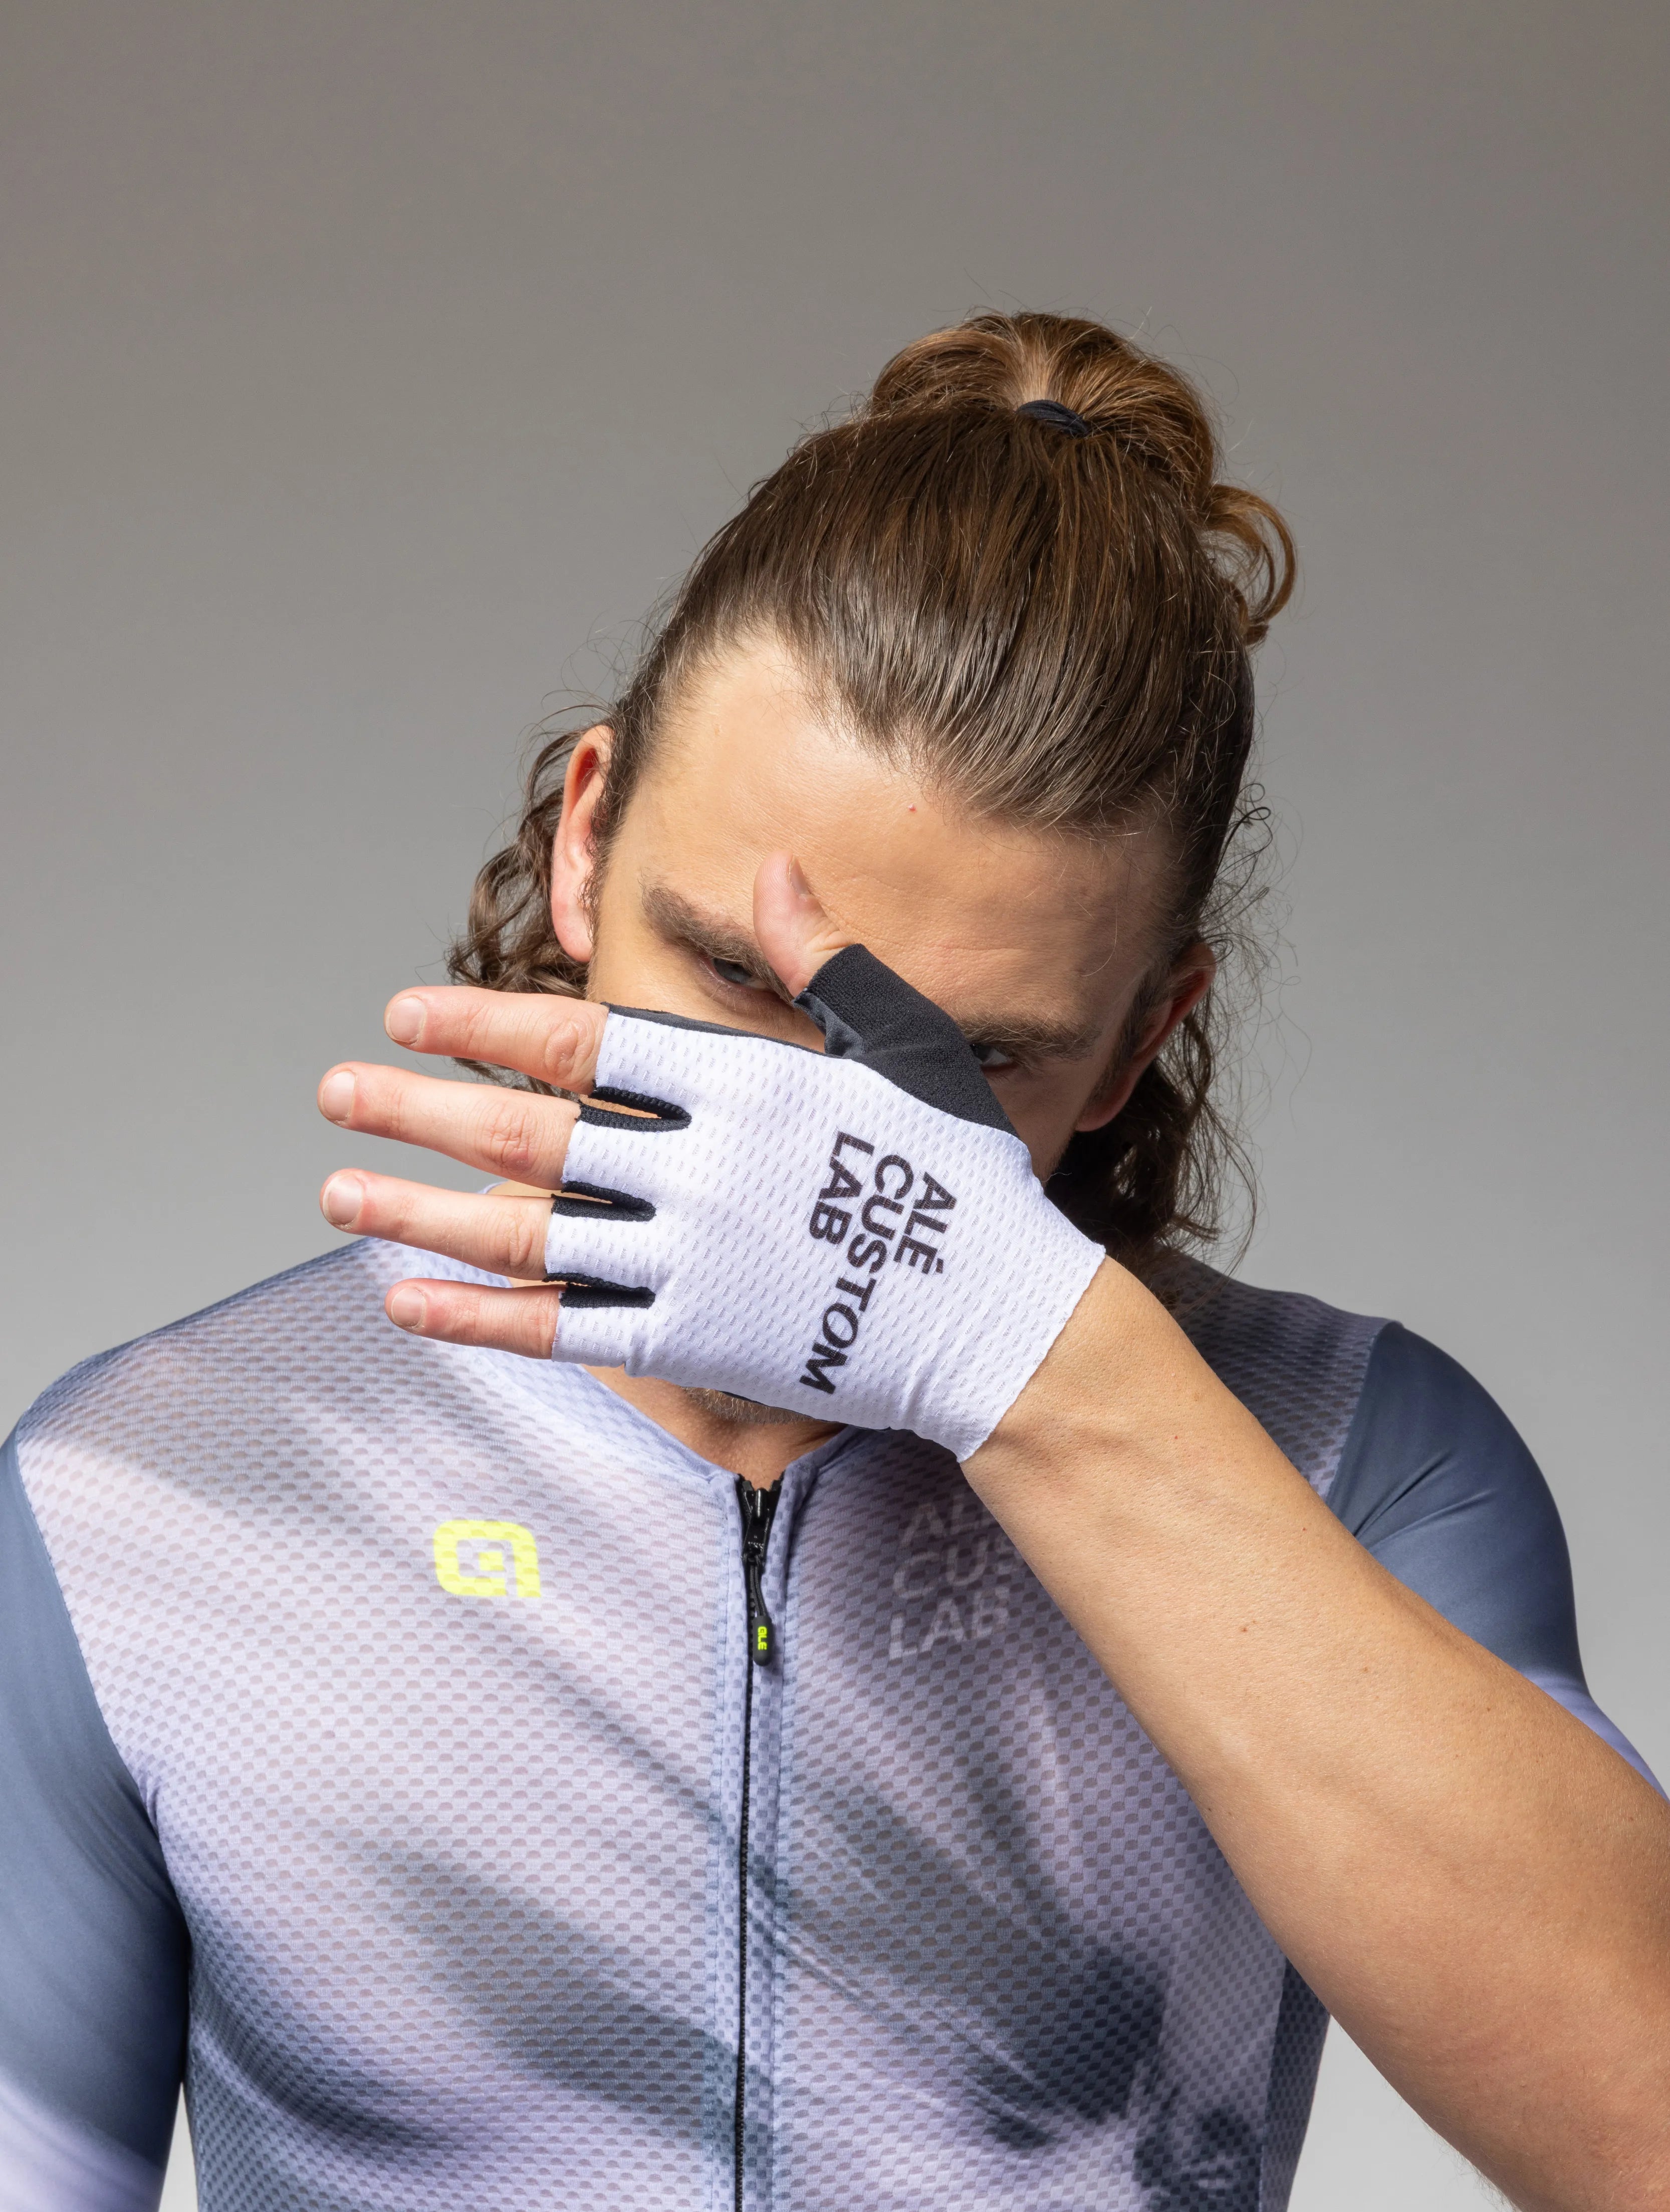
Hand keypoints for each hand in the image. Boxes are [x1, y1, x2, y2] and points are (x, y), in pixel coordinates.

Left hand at [318, 857, 1103, 1456]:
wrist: (997, 1320)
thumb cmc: (956, 1178)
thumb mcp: (905, 1045)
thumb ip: (825, 962)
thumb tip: (776, 868)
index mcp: (740, 1086)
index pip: (579, 1041)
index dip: (483, 1022)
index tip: (408, 1010)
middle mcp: (696, 1172)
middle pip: (527, 1135)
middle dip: (419, 1111)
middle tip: (335, 1094)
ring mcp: (687, 1263)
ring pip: (524, 1233)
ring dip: (421, 1212)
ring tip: (337, 1194)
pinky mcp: (690, 1343)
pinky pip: (561, 1330)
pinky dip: (479, 1318)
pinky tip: (405, 1301)